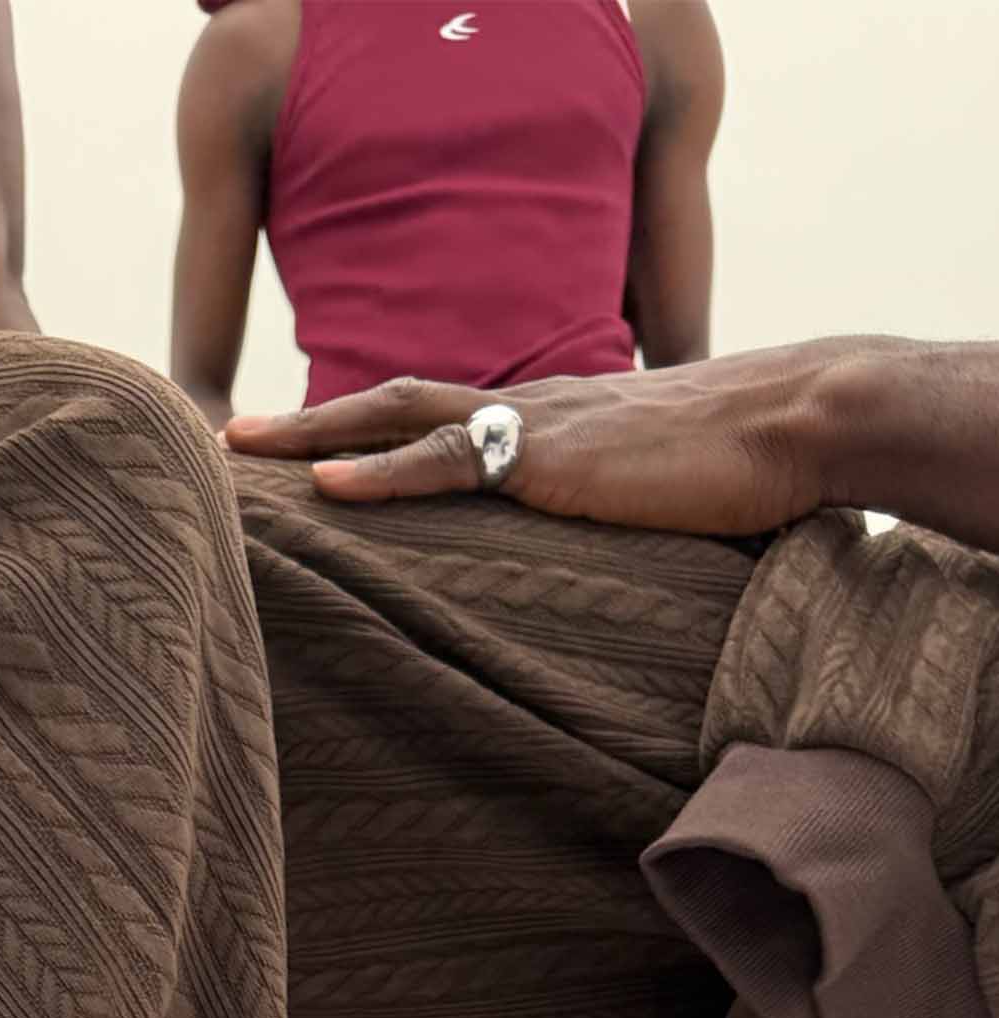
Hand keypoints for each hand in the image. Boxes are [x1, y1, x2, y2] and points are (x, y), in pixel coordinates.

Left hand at [225, 342, 862, 540]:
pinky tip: (323, 482)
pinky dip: (381, 471)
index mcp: (545, 427)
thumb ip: (602, 533)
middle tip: (229, 439)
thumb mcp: (652, 503)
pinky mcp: (553, 455)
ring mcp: (536, 427)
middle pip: (391, 406)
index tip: (296, 456)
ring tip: (240, 448)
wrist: (800, 425)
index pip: (434, 422)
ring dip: (313, 433)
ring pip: (399, 418)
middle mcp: (526, 412)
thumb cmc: (745, 474)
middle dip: (305, 422)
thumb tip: (581, 600)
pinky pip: (449, 458)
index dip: (363, 437)